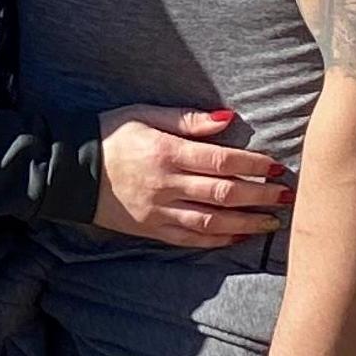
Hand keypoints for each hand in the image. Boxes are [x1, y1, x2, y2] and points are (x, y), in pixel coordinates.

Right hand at [93, 107, 292, 249]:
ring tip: (272, 221)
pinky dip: (218, 240)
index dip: (251, 164)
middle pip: (222, 193)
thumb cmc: (110, 134)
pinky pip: (191, 239)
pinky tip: (239, 237)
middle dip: (259, 195)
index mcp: (166, 152)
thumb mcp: (144, 115)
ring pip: (212, 221)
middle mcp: (165, 185)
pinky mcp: (152, 230)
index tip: (275, 166)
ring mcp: (159, 211)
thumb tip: (227, 118)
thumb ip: (187, 119)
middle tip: (286, 196)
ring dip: (246, 222)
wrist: (69, 171)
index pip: (219, 160)